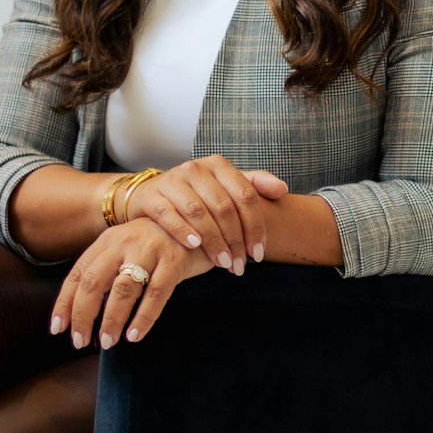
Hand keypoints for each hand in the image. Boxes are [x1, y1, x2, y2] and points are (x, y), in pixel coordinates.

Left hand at [51, 217, 213, 349]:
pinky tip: (135, 335)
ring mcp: (150, 249)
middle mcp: (125, 242)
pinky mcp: (175, 260)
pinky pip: (156, 293)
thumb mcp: (129, 248)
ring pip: (123, 289)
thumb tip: (84, 311)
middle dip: (83, 315)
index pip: (78, 274)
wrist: (203, 220)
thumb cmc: (161, 243)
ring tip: (107, 342)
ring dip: (111, 319)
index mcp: (109, 240)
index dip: (65, 303)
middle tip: (80, 341)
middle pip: (94, 282)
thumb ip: (109, 270)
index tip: (57, 329)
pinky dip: (144, 317)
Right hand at [121, 156, 288, 275]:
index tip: (259, 254)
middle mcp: (196, 169)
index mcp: (219, 166)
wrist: (149, 195)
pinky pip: (168, 214)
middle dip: (235, 240)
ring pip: (198, 212)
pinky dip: (182, 230)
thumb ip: (255, 185)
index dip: (255, 226)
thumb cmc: (196, 195)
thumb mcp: (225, 187)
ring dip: (213, 241)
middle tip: (239, 266)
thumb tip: (282, 189)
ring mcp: (172, 180)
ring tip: (223, 263)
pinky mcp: (151, 195)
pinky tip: (194, 246)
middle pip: (223, 207)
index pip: (245, 195)